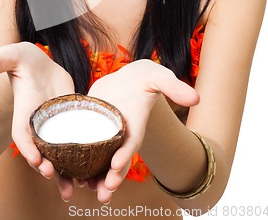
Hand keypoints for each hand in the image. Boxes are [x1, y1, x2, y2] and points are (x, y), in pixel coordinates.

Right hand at [0, 42, 74, 185]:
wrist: (39, 62)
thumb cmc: (21, 59)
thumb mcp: (9, 56)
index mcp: (24, 110)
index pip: (22, 134)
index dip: (27, 148)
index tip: (35, 161)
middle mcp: (38, 121)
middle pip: (41, 151)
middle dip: (46, 166)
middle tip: (54, 177)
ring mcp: (55, 121)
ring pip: (60, 152)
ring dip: (66, 170)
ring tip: (75, 187)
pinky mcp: (70, 117)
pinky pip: (77, 138)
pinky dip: (83, 154)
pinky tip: (94, 168)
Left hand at [87, 59, 198, 202]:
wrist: (128, 78)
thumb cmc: (145, 77)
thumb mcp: (159, 76)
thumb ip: (173, 86)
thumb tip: (196, 98)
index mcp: (136, 124)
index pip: (131, 143)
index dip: (125, 155)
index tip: (116, 167)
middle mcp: (121, 133)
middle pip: (117, 159)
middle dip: (111, 177)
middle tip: (104, 191)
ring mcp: (106, 132)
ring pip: (101, 159)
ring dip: (96, 176)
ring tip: (88, 188)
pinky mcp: (92, 126)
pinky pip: (85, 146)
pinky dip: (80, 160)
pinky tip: (71, 173)